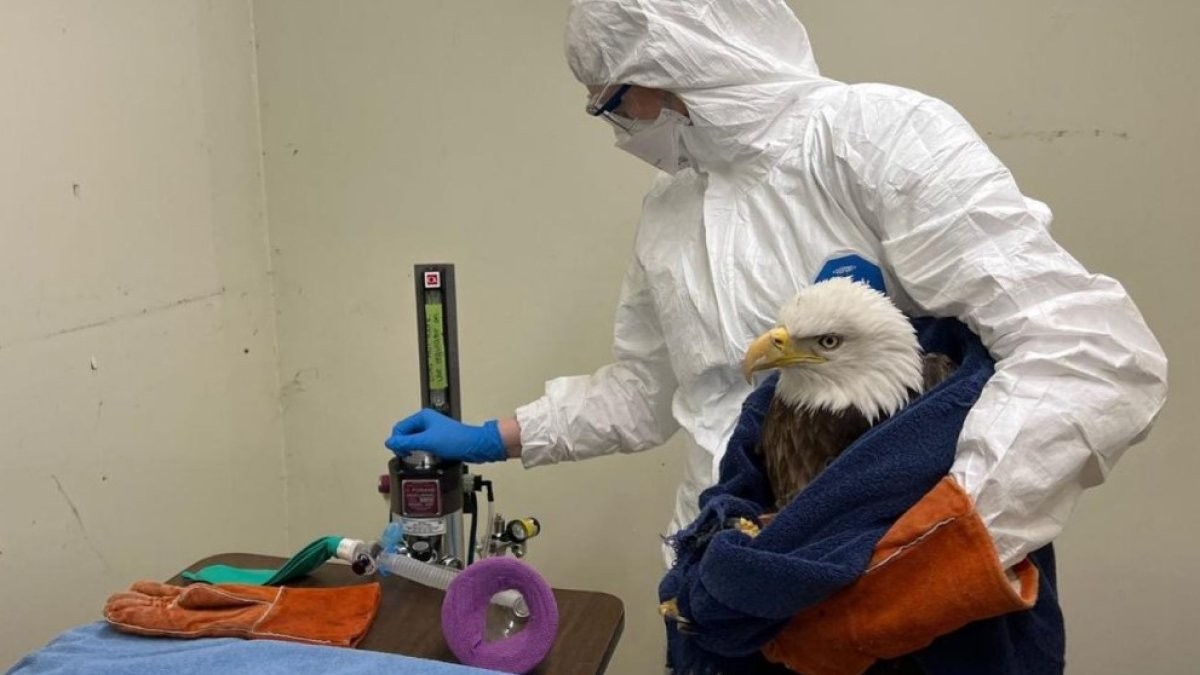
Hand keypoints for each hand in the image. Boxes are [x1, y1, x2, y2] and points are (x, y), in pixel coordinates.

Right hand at [384, 409, 507, 462]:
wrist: (476, 446)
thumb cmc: (455, 441)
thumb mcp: (427, 442)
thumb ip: (406, 442)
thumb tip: (388, 442)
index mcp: (422, 417)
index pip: (400, 428)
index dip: (397, 441)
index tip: (401, 454)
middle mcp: (426, 421)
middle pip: (406, 434)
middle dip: (404, 446)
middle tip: (407, 457)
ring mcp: (433, 430)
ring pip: (414, 440)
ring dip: (412, 449)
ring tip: (415, 458)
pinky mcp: (439, 439)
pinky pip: (423, 445)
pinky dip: (421, 452)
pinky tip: (425, 458)